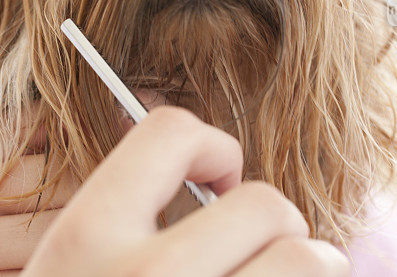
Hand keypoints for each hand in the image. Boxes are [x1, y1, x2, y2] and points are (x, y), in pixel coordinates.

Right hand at [0, 106, 348, 275]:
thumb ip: (125, 231)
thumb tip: (214, 187)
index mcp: (85, 243)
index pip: (170, 133)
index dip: (210, 148)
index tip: (216, 184)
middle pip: (265, 205)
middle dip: (275, 226)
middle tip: (258, 255)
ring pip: (305, 261)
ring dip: (310, 268)